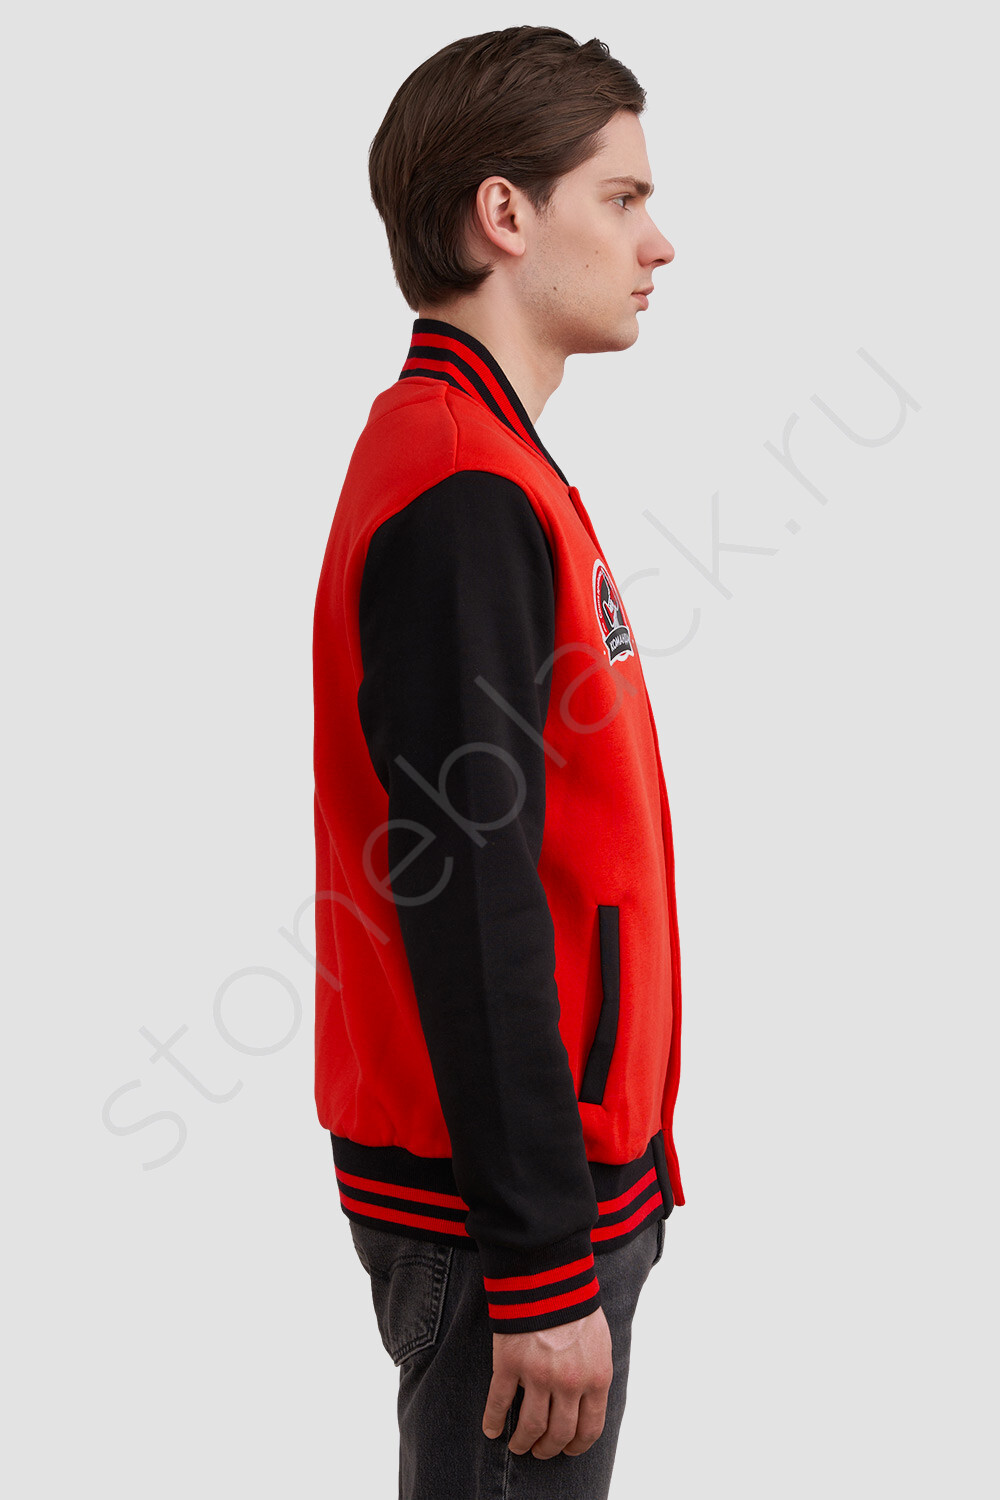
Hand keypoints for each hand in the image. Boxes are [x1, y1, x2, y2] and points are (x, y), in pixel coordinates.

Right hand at [481, 1305, 612, 1458]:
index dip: (577, 1445)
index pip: (589, 1428)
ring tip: (517, 1445)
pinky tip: (491, 1429)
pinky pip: (499, 1403)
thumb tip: (587, 1400)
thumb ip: (593, 1373)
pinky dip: (493, 1421)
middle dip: (548, 1448)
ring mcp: (538, 1375)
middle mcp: (569, 1383)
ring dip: (523, 1442)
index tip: (568, 1450)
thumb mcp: (599, 1341)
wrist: (548, 1274)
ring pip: (531, 1426)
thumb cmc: (575, 1304)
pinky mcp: (509, 1364)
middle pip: (559, 1433)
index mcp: (595, 1377)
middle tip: (539, 1450)